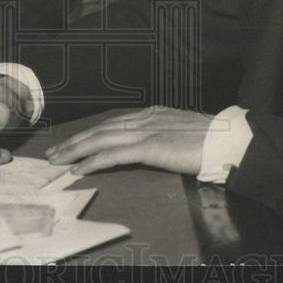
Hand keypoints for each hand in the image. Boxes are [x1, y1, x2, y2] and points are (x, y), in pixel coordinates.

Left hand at [45, 105, 210, 176]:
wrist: (229, 139)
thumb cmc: (212, 139)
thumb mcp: (181, 132)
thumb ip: (163, 135)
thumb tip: (153, 145)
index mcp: (153, 113)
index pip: (112, 123)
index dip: (90, 133)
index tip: (73, 142)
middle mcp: (145, 118)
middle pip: (100, 128)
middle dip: (75, 141)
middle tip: (53, 152)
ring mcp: (147, 131)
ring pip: (101, 139)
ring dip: (76, 150)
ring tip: (58, 160)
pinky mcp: (150, 147)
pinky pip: (114, 154)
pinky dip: (93, 161)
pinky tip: (79, 169)